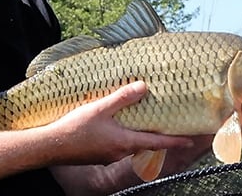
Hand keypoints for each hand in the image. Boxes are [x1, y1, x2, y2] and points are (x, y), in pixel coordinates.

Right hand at [46, 81, 193, 165]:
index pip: (158, 142)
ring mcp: (108, 155)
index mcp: (125, 142)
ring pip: (131, 145)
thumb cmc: (75, 128)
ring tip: (145, 123)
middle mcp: (120, 152)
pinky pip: (116, 146)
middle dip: (159, 137)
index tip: (192, 140)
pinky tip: (117, 127)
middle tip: (171, 128)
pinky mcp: (97, 155)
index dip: (176, 141)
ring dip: (140, 136)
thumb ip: (122, 97)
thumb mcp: (100, 109)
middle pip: (146, 145)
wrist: (49, 147)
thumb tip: (144, 86)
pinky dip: (124, 137)